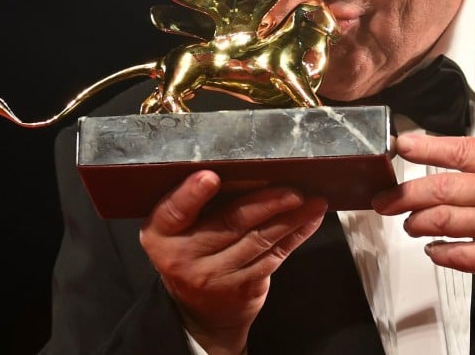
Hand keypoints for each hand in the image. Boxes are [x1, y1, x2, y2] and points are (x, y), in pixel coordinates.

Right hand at [139, 171, 327, 353]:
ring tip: (313, 200)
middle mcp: (184, 256)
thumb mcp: (180, 227)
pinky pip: (275, 256)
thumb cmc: (193, 248)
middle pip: (229, 223)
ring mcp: (215, 275)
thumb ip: (202, 201)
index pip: (175, 211)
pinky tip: (311, 218)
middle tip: (292, 190)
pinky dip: (296, 234)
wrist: (200, 310)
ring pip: (258, 240)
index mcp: (162, 232)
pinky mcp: (243, 287)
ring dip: (290, 218)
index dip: (191, 194)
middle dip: (266, 203)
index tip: (210, 177)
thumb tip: (251, 164)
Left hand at [372, 83, 474, 306]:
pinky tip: (433, 249)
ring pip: (445, 221)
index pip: (461, 149)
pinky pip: (461, 256)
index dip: (425, 146)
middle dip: (406, 192)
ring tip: (408, 222)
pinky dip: (440, 253)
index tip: (402, 145)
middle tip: (386, 196)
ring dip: (418, 222)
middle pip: (442, 187)